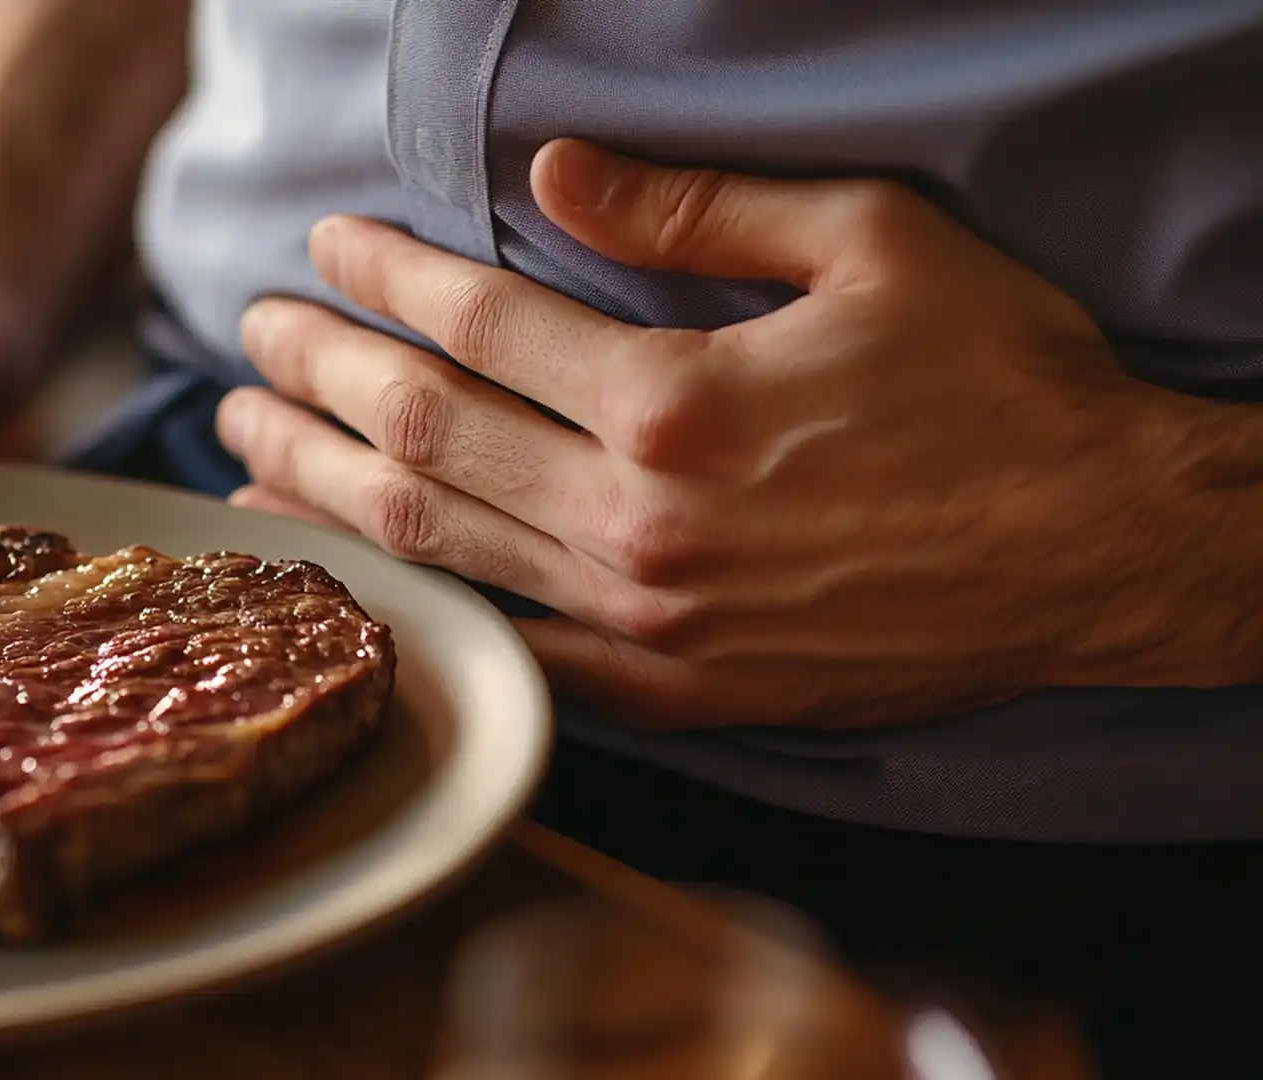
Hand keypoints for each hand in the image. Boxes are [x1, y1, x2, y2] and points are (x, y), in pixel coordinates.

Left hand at [218, 139, 1260, 727]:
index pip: (479, 323)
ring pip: (439, 544)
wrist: (1101, 550)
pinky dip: (419, 607)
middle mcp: (639, 519)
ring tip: (243, 447)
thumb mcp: (875, 246)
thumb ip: (699, 208)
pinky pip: (513, 649)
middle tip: (249, 340)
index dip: (385, 278)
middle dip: (317, 377)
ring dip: (325, 487)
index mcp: (678, 399)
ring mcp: (648, 620)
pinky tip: (350, 577)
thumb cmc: (1004, 385)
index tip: (324, 248)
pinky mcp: (676, 691)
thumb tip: (557, 170)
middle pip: (425, 432)